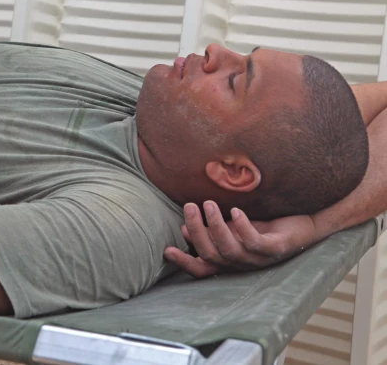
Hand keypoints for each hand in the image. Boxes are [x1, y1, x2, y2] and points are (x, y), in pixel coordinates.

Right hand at [163, 201, 319, 277]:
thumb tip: (186, 227)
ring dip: (216, 227)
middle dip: (197, 231)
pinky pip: (255, 243)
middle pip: (212, 255)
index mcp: (230, 261)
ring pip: (230, 249)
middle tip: (189, 207)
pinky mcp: (276, 249)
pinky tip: (236, 212)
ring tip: (209, 204)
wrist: (305, 222)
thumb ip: (212, 230)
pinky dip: (243, 228)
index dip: (184, 262)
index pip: (202, 268)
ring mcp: (259, 259)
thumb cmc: (266, 225)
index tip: (167, 250)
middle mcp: (242, 264)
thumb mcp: (233, 227)